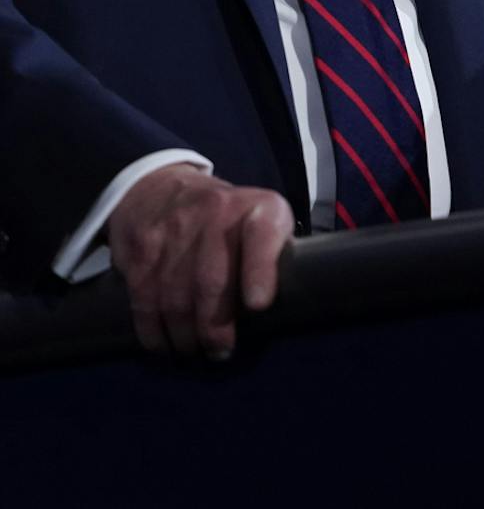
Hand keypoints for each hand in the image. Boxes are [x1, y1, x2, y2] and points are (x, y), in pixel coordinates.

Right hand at [106, 164, 294, 360]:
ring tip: (194, 353)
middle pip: (211, 280)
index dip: (260, 270)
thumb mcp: (264, 217)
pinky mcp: (140, 249)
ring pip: (175, 296)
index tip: (258, 305)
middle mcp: (214, 214)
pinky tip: (163, 345)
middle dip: (215, 327)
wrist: (160, 186)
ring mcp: (172, 231)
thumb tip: (287, 306)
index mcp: (257, 208)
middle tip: (220, 353)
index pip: (262, 233)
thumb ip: (275, 252)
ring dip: (184, 334)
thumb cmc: (228, 217)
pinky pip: (144, 298)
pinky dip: (153, 330)